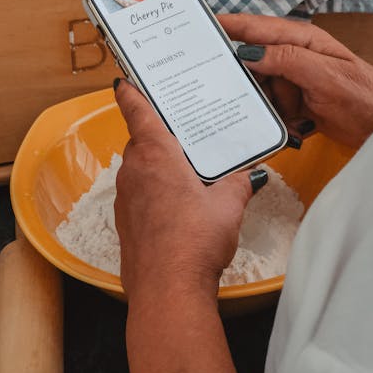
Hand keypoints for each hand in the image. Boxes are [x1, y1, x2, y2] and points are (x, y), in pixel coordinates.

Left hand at [113, 80, 256, 304]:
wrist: (168, 290)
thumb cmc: (195, 241)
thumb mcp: (229, 205)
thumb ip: (238, 184)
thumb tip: (249, 176)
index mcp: (155, 155)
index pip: (138, 112)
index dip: (131, 94)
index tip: (123, 81)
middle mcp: (134, 171)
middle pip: (141, 142)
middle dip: (160, 138)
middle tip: (184, 137)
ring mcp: (125, 199)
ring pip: (139, 170)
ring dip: (157, 169)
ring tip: (187, 176)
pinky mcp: (125, 224)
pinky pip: (138, 196)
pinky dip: (153, 194)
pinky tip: (177, 209)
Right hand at [219, 13, 372, 149]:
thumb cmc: (367, 96)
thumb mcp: (325, 75)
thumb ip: (287, 59)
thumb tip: (249, 51)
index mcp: (302, 39)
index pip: (255, 27)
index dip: (227, 24)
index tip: (197, 25)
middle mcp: (295, 56)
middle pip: (253, 62)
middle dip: (249, 80)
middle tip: (242, 90)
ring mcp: (296, 80)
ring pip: (261, 89)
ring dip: (271, 106)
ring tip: (296, 115)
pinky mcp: (298, 103)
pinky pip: (273, 108)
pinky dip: (280, 120)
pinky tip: (298, 127)